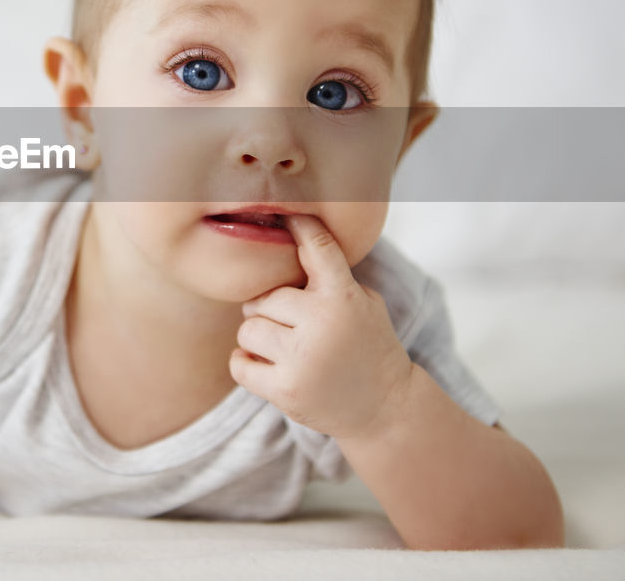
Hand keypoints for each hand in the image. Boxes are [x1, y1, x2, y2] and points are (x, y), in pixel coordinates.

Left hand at [229, 215, 413, 439]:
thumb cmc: (368, 346)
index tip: (288, 217)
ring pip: (247, 329)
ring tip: (281, 347)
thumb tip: (285, 243)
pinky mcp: (285, 390)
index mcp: (344, 297)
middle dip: (270, 311)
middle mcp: (321, 324)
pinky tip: (265, 364)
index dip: (301, 228)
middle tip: (289, 325)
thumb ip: (330, 279)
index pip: (317, 249)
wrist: (385, 408)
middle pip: (265, 298)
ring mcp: (302, 359)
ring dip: (257, 337)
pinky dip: (246, 362)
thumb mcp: (364, 303)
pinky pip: (239, 364)